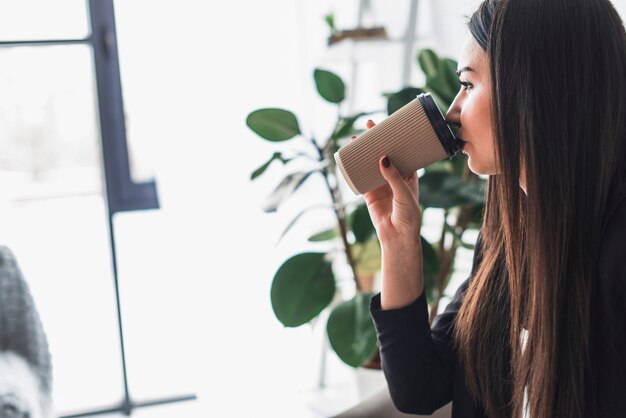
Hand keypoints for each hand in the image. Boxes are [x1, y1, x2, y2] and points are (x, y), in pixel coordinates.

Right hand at [352, 120, 421, 244]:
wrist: (398, 237)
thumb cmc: (409, 216)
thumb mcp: (404, 193)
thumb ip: (394, 176)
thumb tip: (383, 158)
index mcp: (409, 174)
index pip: (402, 151)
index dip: (395, 138)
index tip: (388, 125)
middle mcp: (394, 177)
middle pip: (384, 154)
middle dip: (377, 140)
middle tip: (368, 126)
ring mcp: (381, 185)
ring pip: (371, 164)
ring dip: (364, 152)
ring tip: (355, 140)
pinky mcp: (370, 194)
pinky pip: (360, 178)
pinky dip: (354, 169)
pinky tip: (349, 159)